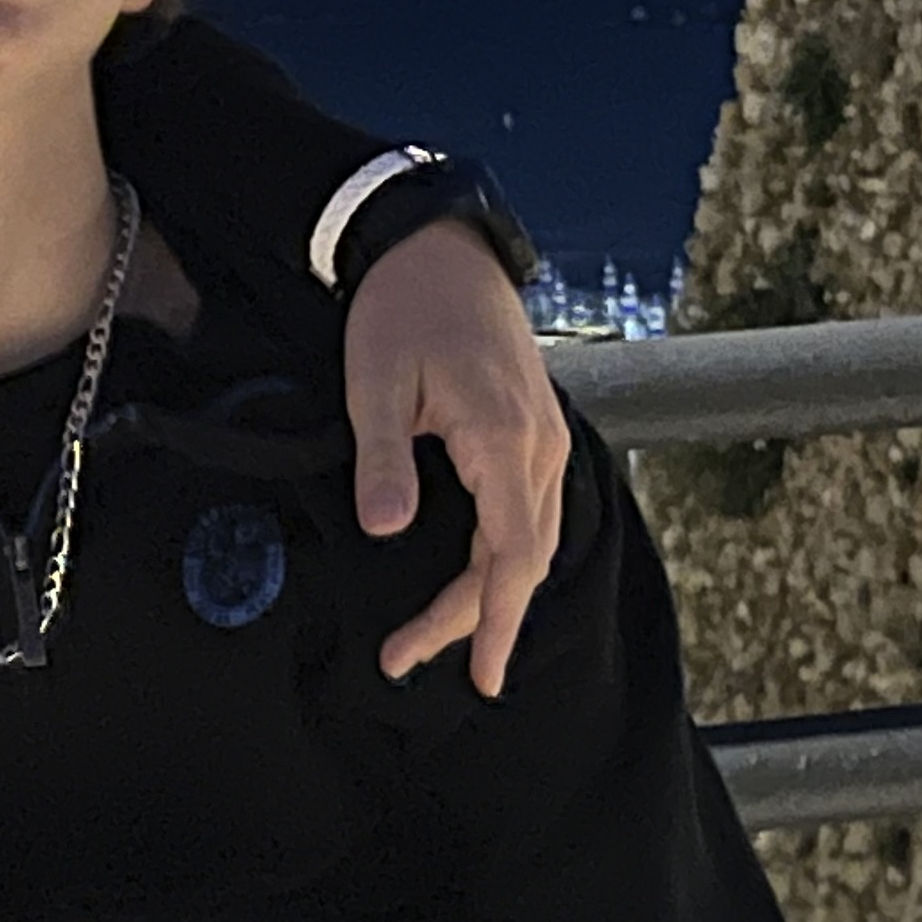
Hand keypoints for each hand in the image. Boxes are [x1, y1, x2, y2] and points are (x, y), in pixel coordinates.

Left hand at [341, 217, 572, 695]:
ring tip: (433, 634)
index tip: (480, 674)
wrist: (441, 246)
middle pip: (522, 559)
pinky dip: (506, 556)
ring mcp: (546, 437)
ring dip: (490, 593)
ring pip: (532, 539)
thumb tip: (388, 530)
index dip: (495, 620)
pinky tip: (475, 577)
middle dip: (474, 620)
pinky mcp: (536, 430)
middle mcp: (540, 445)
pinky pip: (533, 511)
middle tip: (407, 657)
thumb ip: (385, 459)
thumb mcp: (375, 380)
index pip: (512, 555)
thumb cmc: (405, 306)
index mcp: (503, 437)